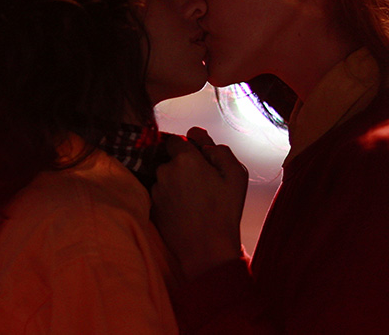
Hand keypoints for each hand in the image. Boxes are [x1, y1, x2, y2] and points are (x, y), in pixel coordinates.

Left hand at [151, 127, 248, 279]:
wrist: (206, 249)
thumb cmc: (224, 212)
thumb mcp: (235, 174)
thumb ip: (219, 150)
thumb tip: (201, 139)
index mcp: (185, 159)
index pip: (176, 140)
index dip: (188, 149)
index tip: (199, 160)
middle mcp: (165, 171)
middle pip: (171, 160)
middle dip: (183, 167)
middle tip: (203, 184)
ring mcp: (156, 191)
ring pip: (165, 179)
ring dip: (176, 184)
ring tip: (195, 201)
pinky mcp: (152, 208)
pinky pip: (161, 196)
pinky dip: (171, 199)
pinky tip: (186, 211)